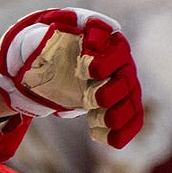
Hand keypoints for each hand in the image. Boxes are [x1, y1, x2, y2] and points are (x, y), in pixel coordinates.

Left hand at [0, 8, 143, 147]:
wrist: (51, 67)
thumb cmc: (49, 47)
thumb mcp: (40, 38)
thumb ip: (45, 34)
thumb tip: (52, 30)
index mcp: (102, 41)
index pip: (112, 46)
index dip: (103, 57)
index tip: (85, 65)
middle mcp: (117, 61)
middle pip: (125, 76)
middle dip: (112, 89)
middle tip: (92, 99)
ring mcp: (121, 82)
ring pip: (130, 99)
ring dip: (118, 114)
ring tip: (98, 123)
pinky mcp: (118, 102)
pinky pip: (131, 117)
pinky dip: (125, 131)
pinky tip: (112, 142)